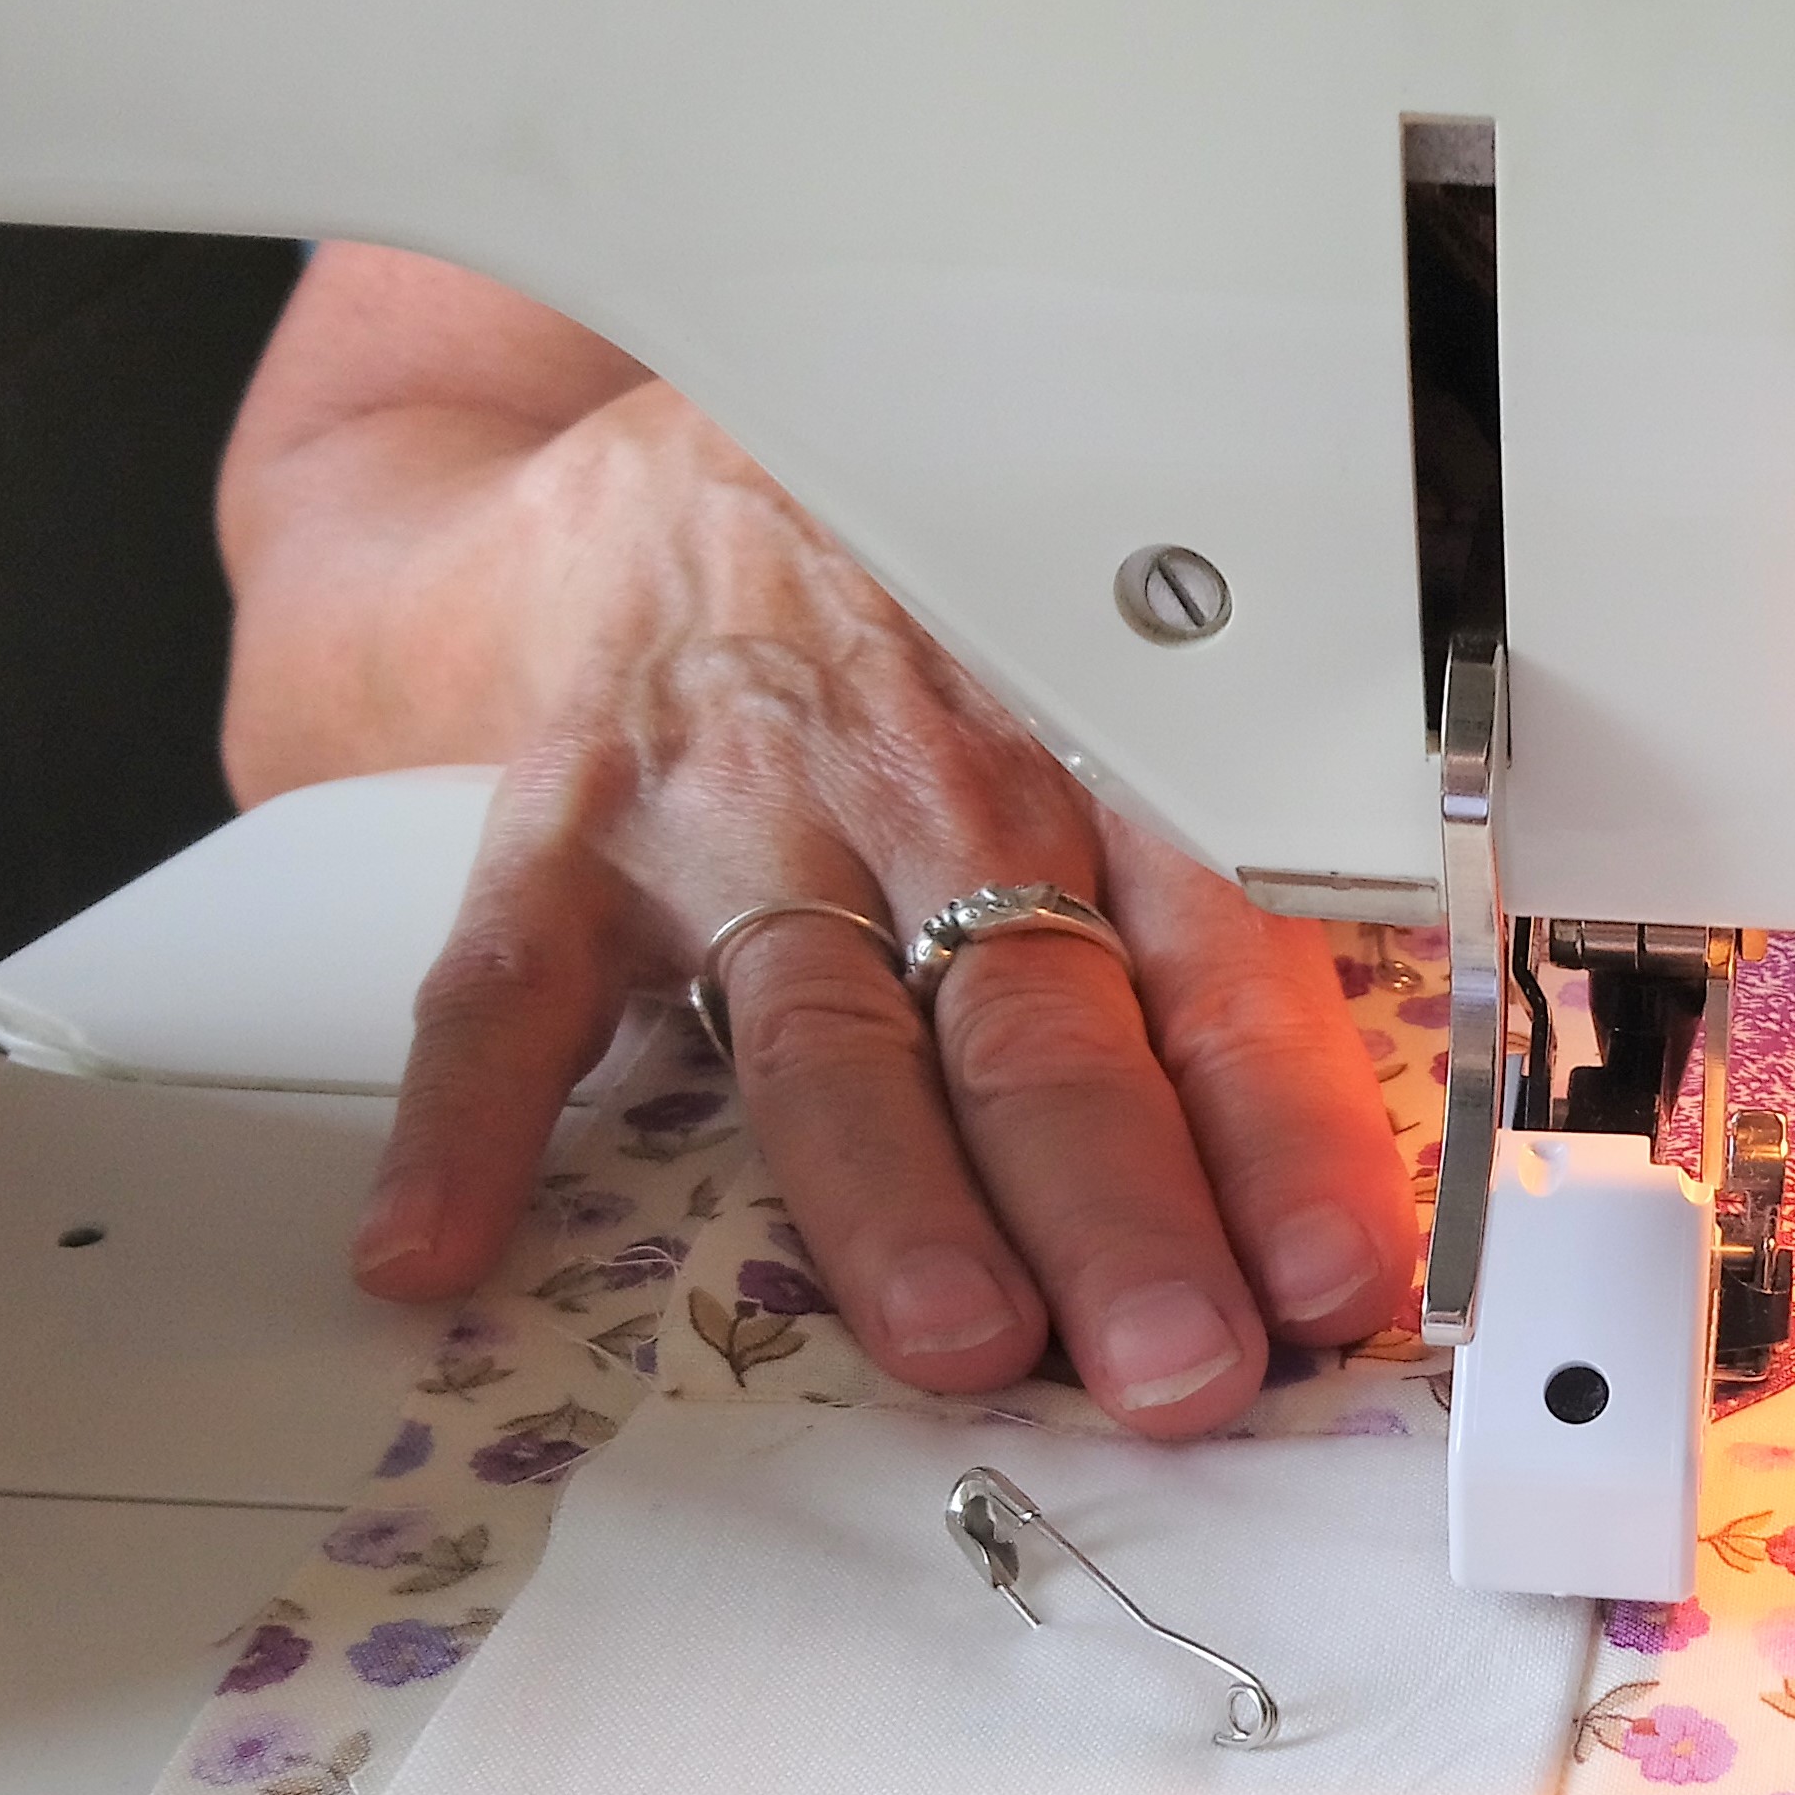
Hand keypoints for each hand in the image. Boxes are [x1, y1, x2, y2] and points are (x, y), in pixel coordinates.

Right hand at [329, 388, 1411, 1435]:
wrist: (699, 435)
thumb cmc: (946, 606)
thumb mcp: (1127, 693)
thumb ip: (1217, 904)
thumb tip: (1353, 1167)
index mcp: (1100, 778)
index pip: (1218, 976)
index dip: (1281, 1134)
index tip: (1334, 1275)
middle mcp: (929, 797)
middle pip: (1037, 1028)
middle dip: (1116, 1208)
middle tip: (1172, 1359)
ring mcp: (737, 819)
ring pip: (827, 1032)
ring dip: (893, 1200)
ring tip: (950, 1336)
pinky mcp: (568, 831)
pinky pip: (506, 985)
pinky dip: (468, 1122)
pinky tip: (441, 1249)